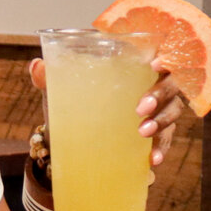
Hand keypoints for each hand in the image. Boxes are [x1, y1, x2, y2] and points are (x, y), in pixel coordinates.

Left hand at [28, 58, 189, 167]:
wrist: (67, 135)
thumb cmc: (71, 100)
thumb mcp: (58, 89)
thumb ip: (48, 76)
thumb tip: (37, 66)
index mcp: (132, 63)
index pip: (157, 51)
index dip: (164, 55)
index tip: (155, 63)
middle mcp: (150, 82)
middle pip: (171, 82)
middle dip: (161, 93)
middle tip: (141, 108)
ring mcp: (156, 107)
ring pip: (173, 109)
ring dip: (162, 121)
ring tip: (142, 132)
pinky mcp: (154, 132)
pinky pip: (166, 138)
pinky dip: (162, 148)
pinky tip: (153, 159)